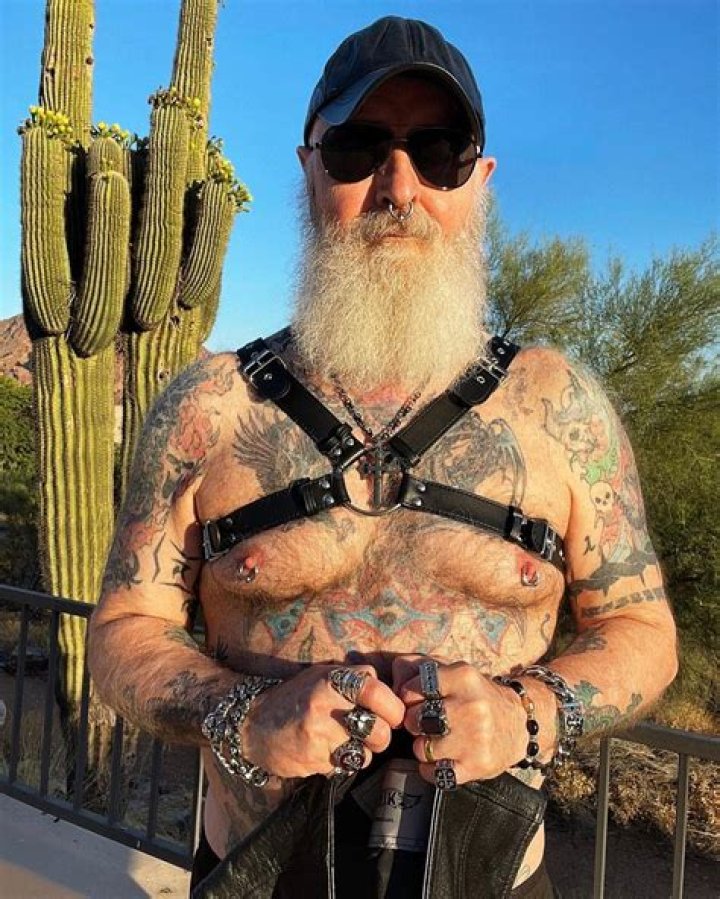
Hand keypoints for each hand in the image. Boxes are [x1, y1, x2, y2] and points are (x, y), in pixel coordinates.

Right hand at [242, 664, 405, 778]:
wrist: (252, 723)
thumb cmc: (295, 698)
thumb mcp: (322, 676)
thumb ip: (355, 681)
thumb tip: (395, 694)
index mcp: (332, 679)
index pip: (377, 690)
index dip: (392, 706)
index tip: (392, 715)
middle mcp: (326, 703)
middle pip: (379, 728)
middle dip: (381, 736)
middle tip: (371, 734)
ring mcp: (319, 733)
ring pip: (365, 753)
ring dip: (362, 753)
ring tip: (345, 743)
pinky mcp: (313, 758)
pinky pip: (344, 767)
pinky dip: (341, 764)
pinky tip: (325, 752)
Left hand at [395, 657, 526, 784]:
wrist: (517, 723)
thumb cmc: (472, 694)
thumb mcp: (449, 668)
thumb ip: (413, 666)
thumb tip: (391, 688)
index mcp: (464, 676)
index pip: (412, 689)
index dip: (408, 697)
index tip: (418, 699)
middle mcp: (472, 706)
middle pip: (414, 719)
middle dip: (414, 722)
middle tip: (426, 721)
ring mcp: (476, 738)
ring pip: (421, 749)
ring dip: (423, 746)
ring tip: (438, 739)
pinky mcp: (477, 766)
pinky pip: (435, 773)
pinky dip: (431, 769)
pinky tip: (442, 758)